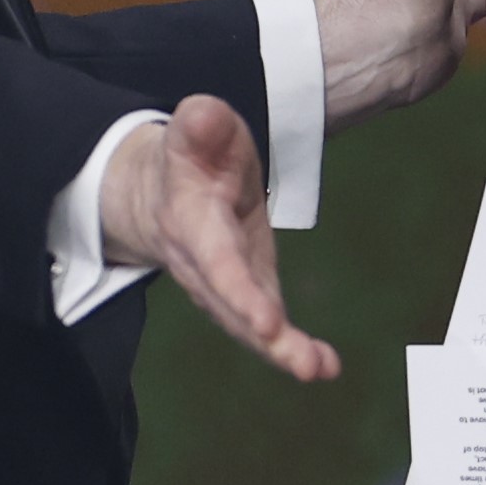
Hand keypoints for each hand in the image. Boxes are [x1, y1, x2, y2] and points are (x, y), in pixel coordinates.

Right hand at [99, 95, 339, 381]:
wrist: (158, 190)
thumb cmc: (192, 153)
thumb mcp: (195, 127)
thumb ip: (201, 122)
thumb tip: (206, 116)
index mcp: (191, 220)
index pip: (216, 261)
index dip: (239, 291)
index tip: (267, 321)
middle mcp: (203, 264)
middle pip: (231, 305)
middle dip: (264, 334)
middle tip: (302, 363)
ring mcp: (224, 284)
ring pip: (246, 325)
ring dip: (282, 352)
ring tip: (318, 369)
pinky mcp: (247, 292)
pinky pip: (265, 326)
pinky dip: (293, 349)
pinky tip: (327, 366)